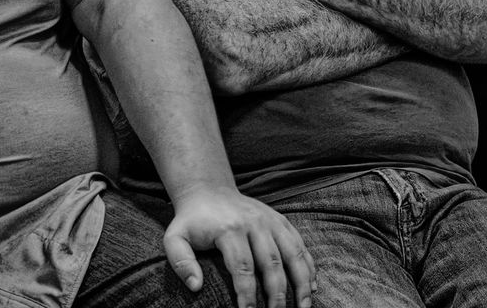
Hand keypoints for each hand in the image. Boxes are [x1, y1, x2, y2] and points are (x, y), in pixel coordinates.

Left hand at [164, 186, 313, 307]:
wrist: (210, 191)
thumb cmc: (192, 221)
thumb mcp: (175, 238)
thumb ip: (181, 262)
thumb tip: (195, 287)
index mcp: (230, 230)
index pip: (242, 267)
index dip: (247, 293)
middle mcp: (255, 223)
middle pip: (272, 262)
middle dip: (277, 293)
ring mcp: (271, 221)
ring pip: (293, 253)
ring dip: (302, 281)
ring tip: (305, 306)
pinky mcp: (281, 221)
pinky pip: (300, 244)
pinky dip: (308, 265)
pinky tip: (312, 285)